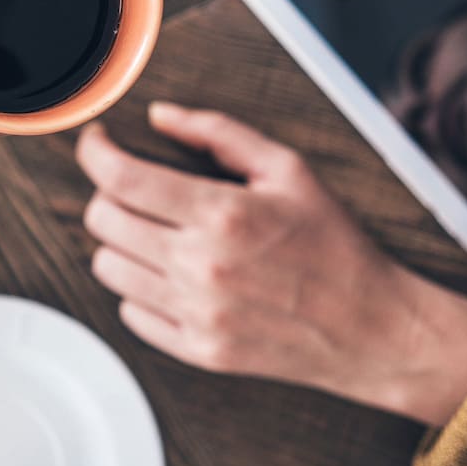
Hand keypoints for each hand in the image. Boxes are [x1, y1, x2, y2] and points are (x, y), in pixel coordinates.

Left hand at [76, 102, 466, 426]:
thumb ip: (218, 133)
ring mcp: (197, 313)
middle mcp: (201, 266)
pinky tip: (172, 275)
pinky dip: (140, 289)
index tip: (97, 143)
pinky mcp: (197, 350)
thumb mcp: (288, 170)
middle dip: (108, 194)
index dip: (95, 152)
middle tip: (134, 189)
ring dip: (121, 243)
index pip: (120, 177)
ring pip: (107, 267)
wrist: (371, 328)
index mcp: (223, 214)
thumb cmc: (334, 245)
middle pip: (102, 220)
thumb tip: (160, 115)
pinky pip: (130, 313)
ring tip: (157, 233)